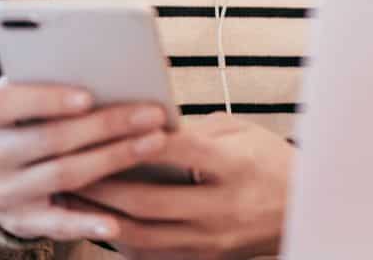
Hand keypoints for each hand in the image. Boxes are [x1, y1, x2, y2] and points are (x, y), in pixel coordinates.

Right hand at [0, 77, 172, 242]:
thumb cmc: (22, 120)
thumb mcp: (23, 98)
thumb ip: (50, 82)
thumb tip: (109, 70)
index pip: (6, 103)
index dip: (47, 100)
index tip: (88, 97)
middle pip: (49, 140)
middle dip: (106, 125)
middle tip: (151, 115)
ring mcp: (0, 193)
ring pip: (62, 175)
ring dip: (113, 159)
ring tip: (153, 143)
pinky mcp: (19, 222)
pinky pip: (55, 225)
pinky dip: (86, 224)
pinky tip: (115, 222)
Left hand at [60, 112, 294, 258]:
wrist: (305, 211)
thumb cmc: (271, 162)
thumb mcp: (243, 132)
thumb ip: (196, 130)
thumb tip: (145, 127)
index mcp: (235, 167)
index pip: (180, 152)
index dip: (140, 139)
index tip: (103, 125)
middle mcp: (222, 208)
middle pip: (148, 201)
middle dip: (101, 185)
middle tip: (67, 167)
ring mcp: (211, 241)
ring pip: (142, 236)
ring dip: (100, 217)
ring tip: (70, 197)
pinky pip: (151, 255)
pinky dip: (120, 238)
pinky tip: (98, 221)